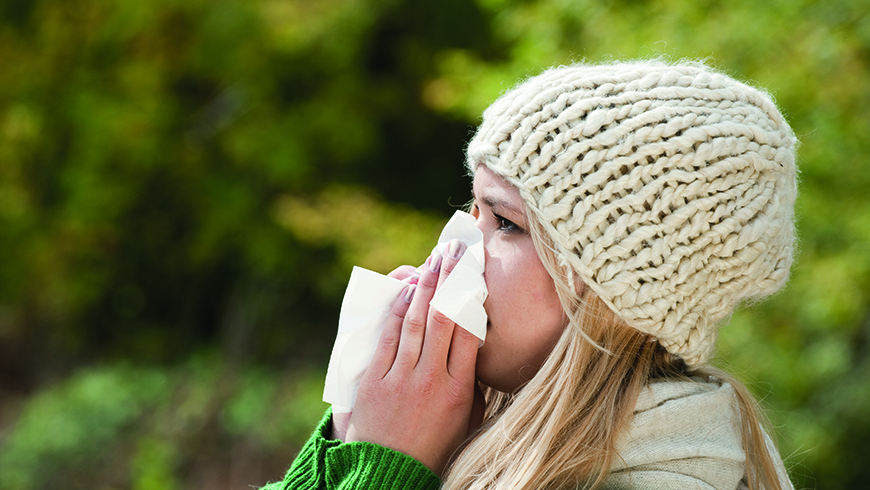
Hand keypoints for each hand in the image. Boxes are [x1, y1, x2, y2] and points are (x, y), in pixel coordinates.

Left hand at [345, 240, 480, 475]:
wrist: (390, 474)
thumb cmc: (433, 447)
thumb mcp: (465, 420)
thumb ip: (472, 384)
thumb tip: (473, 347)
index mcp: (459, 389)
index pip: (468, 331)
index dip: (471, 295)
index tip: (474, 270)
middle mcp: (432, 379)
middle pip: (444, 317)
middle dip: (451, 278)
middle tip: (456, 249)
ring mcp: (401, 378)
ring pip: (416, 321)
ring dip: (426, 285)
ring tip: (435, 258)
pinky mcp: (375, 380)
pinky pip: (388, 337)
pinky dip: (397, 310)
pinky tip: (406, 288)